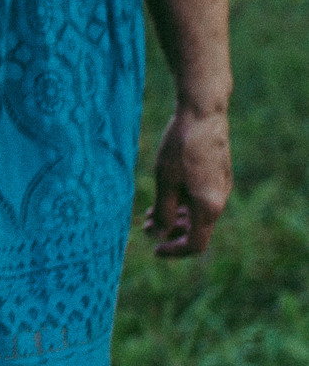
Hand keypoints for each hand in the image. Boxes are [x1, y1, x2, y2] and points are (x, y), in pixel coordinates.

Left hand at [145, 105, 231, 258]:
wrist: (203, 113)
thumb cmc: (181, 147)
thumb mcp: (166, 182)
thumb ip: (163, 212)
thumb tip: (159, 234)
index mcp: (208, 206)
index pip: (195, 244)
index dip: (174, 251)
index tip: (154, 249)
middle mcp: (220, 200)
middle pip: (196, 230)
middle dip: (169, 232)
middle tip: (144, 228)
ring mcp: (221, 187)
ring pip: (197, 213)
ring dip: (174, 217)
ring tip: (148, 214)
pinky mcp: (218, 174)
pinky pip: (201, 198)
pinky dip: (183, 203)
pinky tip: (165, 196)